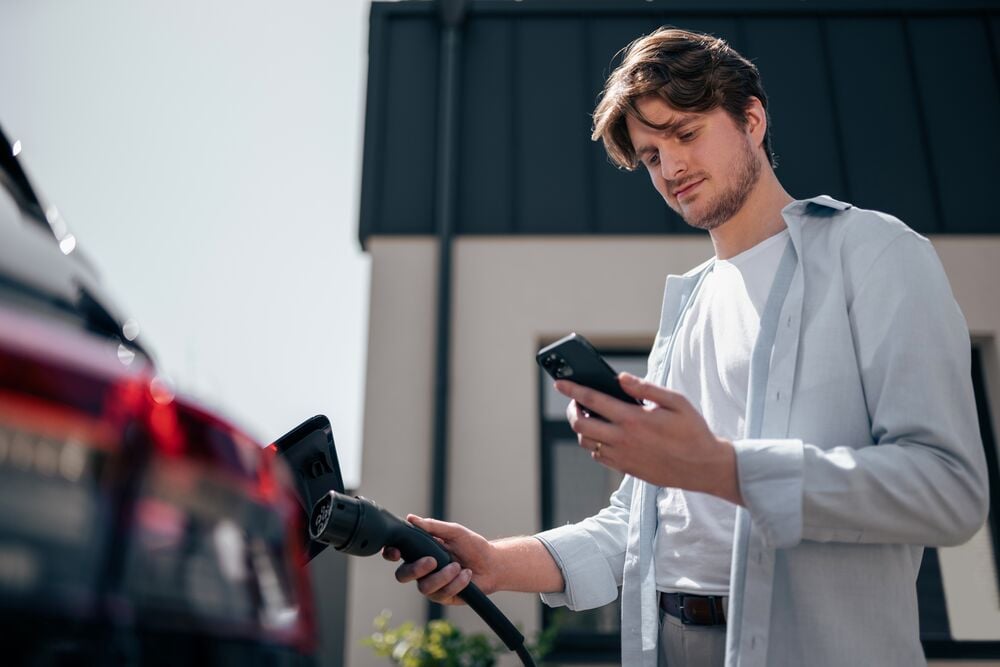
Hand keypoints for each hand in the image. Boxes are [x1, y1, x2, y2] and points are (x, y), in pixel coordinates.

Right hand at [382, 515, 496, 604]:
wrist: (492, 565)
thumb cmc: (472, 546)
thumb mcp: (454, 532)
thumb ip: (433, 526)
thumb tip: (411, 518)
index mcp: (420, 552)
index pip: (396, 554)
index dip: (390, 553)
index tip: (397, 552)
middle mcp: (422, 570)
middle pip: (402, 575)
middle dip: (415, 569)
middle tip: (432, 561)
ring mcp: (432, 585)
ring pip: (424, 587)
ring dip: (443, 576)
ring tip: (459, 567)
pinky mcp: (443, 597)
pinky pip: (442, 594)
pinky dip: (456, 583)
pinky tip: (466, 575)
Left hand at [559, 373, 742, 504]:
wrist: (704, 467)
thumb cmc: (693, 431)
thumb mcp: (676, 402)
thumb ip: (646, 388)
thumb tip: (621, 378)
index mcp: (634, 419)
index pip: (593, 401)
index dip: (573, 390)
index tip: (559, 383)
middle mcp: (623, 440)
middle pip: (580, 426)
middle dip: (572, 411)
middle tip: (576, 402)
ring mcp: (623, 457)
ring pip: (587, 443)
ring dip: (583, 429)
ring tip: (591, 417)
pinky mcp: (626, 469)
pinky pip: (599, 456)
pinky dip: (595, 444)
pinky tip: (605, 434)